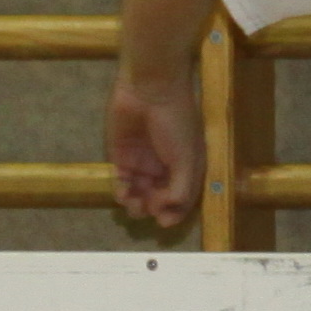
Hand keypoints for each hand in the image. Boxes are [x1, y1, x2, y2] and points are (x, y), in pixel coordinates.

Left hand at [107, 78, 205, 229]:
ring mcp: (143, 163)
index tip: (164, 221)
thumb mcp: (187, 159)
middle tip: (150, 208)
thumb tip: (169, 212)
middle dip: (154, 209)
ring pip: (139, 196)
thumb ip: (182, 189)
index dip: (174, 213)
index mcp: (187, 167)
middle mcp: (166, 168)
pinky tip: (123, 194)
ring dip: (137, 206)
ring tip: (135, 205)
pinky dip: (122, 194)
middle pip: (159, 200)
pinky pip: (122, 184)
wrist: (150, 89)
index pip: (182, 199)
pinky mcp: (122, 158)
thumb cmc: (176, 122)